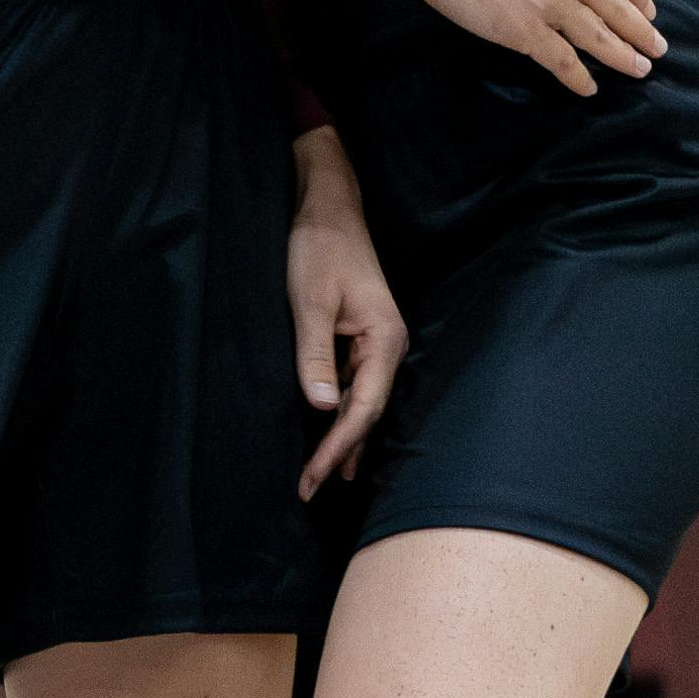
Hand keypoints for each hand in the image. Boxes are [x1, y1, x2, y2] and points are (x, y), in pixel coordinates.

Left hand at [286, 128, 409, 497]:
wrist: (329, 207)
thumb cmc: (320, 247)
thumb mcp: (310, 301)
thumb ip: (315, 354)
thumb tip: (321, 407)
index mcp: (384, 339)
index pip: (363, 409)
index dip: (338, 448)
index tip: (313, 478)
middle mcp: (388, 346)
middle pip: (368, 413)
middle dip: (340, 453)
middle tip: (310, 490)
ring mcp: (377, 342)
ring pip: (363, 402)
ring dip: (343, 438)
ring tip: (325, 477)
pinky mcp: (362, 336)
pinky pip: (355, 385)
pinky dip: (342, 412)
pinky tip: (332, 432)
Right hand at [344, 0, 666, 94]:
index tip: (648, 10)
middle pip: (617, 6)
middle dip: (641, 31)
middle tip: (658, 49)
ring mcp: (551, 2)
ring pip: (598, 36)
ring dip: (622, 57)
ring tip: (639, 71)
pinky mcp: (526, 30)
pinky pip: (562, 60)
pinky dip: (578, 77)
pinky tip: (588, 88)